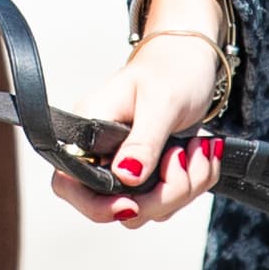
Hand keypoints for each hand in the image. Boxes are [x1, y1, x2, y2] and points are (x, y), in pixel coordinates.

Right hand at [49, 0, 226, 229]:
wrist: (193, 60)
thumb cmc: (172, 69)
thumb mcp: (161, 101)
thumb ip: (143, 141)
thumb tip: (125, 176)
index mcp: (90, 129)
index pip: (69, 182)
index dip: (94, 204)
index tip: (131, 203)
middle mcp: (104, 152)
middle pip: (116, 206)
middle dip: (161, 195)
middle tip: (182, 158)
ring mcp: (128, 166)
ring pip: (148, 209)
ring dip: (184, 187)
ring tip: (196, 148)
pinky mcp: (152, 173)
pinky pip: (169, 199)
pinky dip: (193, 182)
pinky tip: (199, 152)